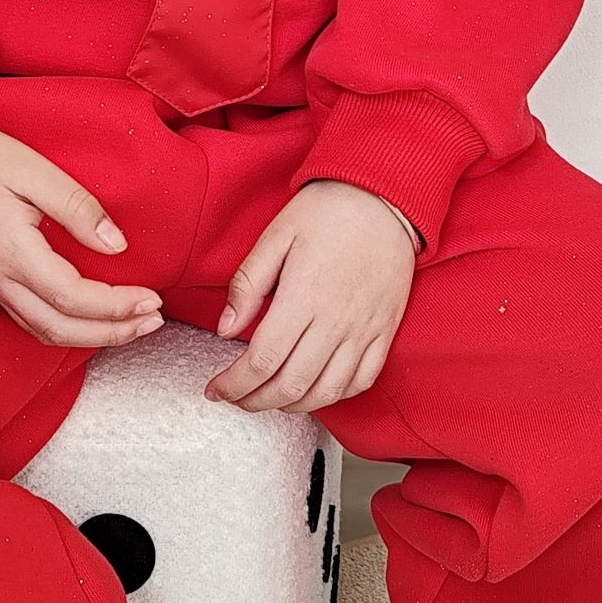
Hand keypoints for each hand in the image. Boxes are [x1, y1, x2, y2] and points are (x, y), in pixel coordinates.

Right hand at [0, 115, 164, 349]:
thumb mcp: (32, 169)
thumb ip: (77, 208)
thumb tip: (117, 246)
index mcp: (12, 251)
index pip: (74, 298)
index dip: (118, 305)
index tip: (153, 297)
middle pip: (61, 330)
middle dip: (112, 333)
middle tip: (152, 320)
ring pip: (43, 332)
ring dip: (91, 337)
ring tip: (130, 325)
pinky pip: (28, 320)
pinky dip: (65, 328)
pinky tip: (88, 317)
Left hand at [204, 180, 414, 413]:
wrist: (385, 197)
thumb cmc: (329, 210)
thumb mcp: (276, 235)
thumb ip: (248, 283)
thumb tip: (225, 329)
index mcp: (303, 297)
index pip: (262, 362)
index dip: (234, 385)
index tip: (216, 389)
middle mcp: (336, 321)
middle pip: (290, 386)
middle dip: (255, 402)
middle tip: (235, 398)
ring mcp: (364, 330)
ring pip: (326, 393)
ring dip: (291, 406)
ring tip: (269, 398)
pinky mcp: (384, 330)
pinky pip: (362, 381)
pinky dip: (334, 396)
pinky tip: (314, 390)